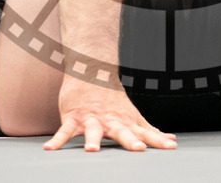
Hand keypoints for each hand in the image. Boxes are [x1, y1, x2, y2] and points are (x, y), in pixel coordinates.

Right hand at [44, 76, 176, 151]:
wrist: (91, 70)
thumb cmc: (112, 99)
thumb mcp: (132, 114)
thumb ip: (149, 130)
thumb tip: (170, 140)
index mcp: (125, 121)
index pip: (145, 132)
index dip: (157, 139)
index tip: (170, 147)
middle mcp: (110, 120)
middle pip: (122, 131)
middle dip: (130, 140)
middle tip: (138, 148)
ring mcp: (92, 118)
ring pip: (93, 130)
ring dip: (93, 140)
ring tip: (92, 151)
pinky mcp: (74, 117)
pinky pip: (64, 131)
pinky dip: (57, 140)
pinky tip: (50, 149)